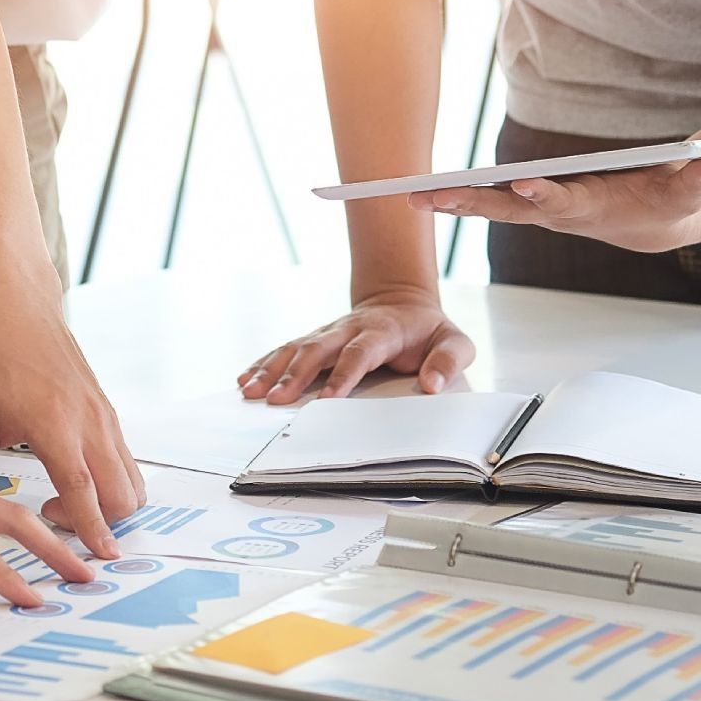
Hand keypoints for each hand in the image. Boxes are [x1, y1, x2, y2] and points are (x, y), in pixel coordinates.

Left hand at [0, 293, 145, 559]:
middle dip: (101, 524)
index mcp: (53, 423)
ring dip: (109, 503)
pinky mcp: (107, 410)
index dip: (91, 528)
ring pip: (131, 478)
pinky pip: (125, 459)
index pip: (82, 489)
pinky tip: (76, 476)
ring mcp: (104, 414)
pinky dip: (112, 481)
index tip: (100, 557)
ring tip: (66, 500)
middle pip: (121, 493)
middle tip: (56, 520)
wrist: (17, 308)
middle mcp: (88, 420)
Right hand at [239, 288, 475, 403]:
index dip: (342, 376)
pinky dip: (264, 363)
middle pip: (317, 350)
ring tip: (250, 390)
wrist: (402, 300)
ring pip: (296, 348)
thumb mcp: (454, 341)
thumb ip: (448, 361)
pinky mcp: (316, 339)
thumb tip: (432, 385)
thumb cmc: (428, 330)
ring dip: (272, 370)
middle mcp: (349, 329)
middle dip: (294, 375)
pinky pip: (287, 349)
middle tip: (274, 400)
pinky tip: (246, 377)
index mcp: (382, 332)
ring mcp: (329, 333)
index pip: (359, 354)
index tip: (326, 400)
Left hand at [410, 158, 700, 253]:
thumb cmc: (673, 202)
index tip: (520, 183)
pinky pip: (489, 197)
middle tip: (432, 196)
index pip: (563, 202)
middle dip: (471, 203)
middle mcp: (559, 212)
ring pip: (491, 204)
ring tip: (411, 195)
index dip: (544, 193)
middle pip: (509, 208)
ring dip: (453, 201)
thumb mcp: (692, 190)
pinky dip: (459, 196)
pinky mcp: (533, 201)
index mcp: (592, 208)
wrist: (657, 222)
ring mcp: (542, 208)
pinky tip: (425, 191)